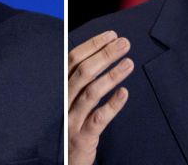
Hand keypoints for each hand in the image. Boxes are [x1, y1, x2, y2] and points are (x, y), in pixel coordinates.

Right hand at [68, 31, 133, 164]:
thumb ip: (77, 79)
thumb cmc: (68, 124)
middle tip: (125, 43)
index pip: (73, 60)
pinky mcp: (82, 138)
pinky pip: (98, 119)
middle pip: (83, 72)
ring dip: (111, 75)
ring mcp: (70, 120)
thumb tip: (99, 50)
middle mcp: (61, 102)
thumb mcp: (67, 100)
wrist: (61, 162)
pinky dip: (112, 105)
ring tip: (129, 62)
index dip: (92, 45)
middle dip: (105, 54)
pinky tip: (124, 93)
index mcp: (57, 89)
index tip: (111, 35)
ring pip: (91, 93)